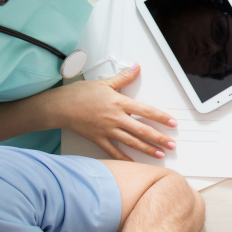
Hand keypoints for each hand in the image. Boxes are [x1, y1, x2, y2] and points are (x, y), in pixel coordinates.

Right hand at [51, 64, 176, 160]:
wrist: (59, 106)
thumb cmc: (80, 94)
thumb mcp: (104, 82)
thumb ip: (124, 78)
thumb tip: (137, 68)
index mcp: (119, 103)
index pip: (145, 111)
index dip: (161, 117)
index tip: (172, 123)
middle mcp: (115, 118)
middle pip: (142, 130)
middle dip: (159, 138)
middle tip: (172, 144)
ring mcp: (107, 130)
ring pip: (131, 142)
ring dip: (147, 148)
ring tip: (160, 154)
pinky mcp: (98, 139)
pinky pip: (113, 151)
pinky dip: (124, 158)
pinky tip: (134, 163)